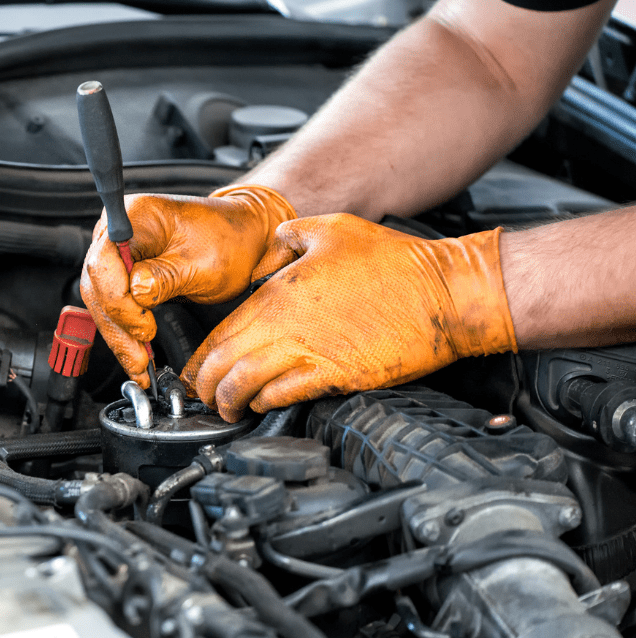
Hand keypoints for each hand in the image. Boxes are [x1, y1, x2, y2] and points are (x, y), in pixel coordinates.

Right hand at [80, 185, 295, 388]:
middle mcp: (119, 232)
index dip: (119, 300)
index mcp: (136, 216)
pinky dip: (125, 331)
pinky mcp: (125, 274)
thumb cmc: (229, 240)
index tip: (143, 326)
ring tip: (138, 365)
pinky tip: (136, 353)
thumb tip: (136, 293)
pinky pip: (114, 305)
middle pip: (98, 285)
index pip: (105, 261)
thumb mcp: (204, 263)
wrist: (243, 239)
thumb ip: (166, 277)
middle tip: (138, 358)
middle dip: (117, 326)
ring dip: (118, 335)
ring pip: (101, 301)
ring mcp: (119, 253)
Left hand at [181, 213, 517, 421]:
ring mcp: (310, 352)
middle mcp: (287, 324)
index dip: (200, 357)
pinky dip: (266, 403)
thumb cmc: (395, 262)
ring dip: (229, 401)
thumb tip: (271, 244)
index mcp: (279, 292)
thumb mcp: (331, 229)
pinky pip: (285, 395)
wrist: (444, 293)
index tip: (194, 369)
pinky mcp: (336, 375)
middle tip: (201, 396)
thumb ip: (289, 237)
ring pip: (247, 384)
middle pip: (224, 363)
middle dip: (205, 386)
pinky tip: (262, 405)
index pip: (221, 331)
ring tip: (226, 409)